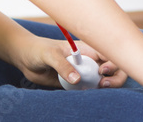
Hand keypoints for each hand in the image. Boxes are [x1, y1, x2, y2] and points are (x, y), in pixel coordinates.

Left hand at [8, 34, 125, 88]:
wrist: (26, 59)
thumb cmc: (39, 50)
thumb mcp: (50, 55)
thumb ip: (63, 66)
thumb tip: (77, 80)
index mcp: (88, 48)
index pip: (110, 53)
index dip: (113, 62)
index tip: (102, 71)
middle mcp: (90, 60)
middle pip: (114, 68)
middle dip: (116, 77)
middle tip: (104, 84)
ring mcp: (85, 72)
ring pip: (105, 80)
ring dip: (106, 87)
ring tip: (96, 89)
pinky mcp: (77, 83)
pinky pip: (90, 90)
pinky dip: (93, 94)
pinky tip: (85, 94)